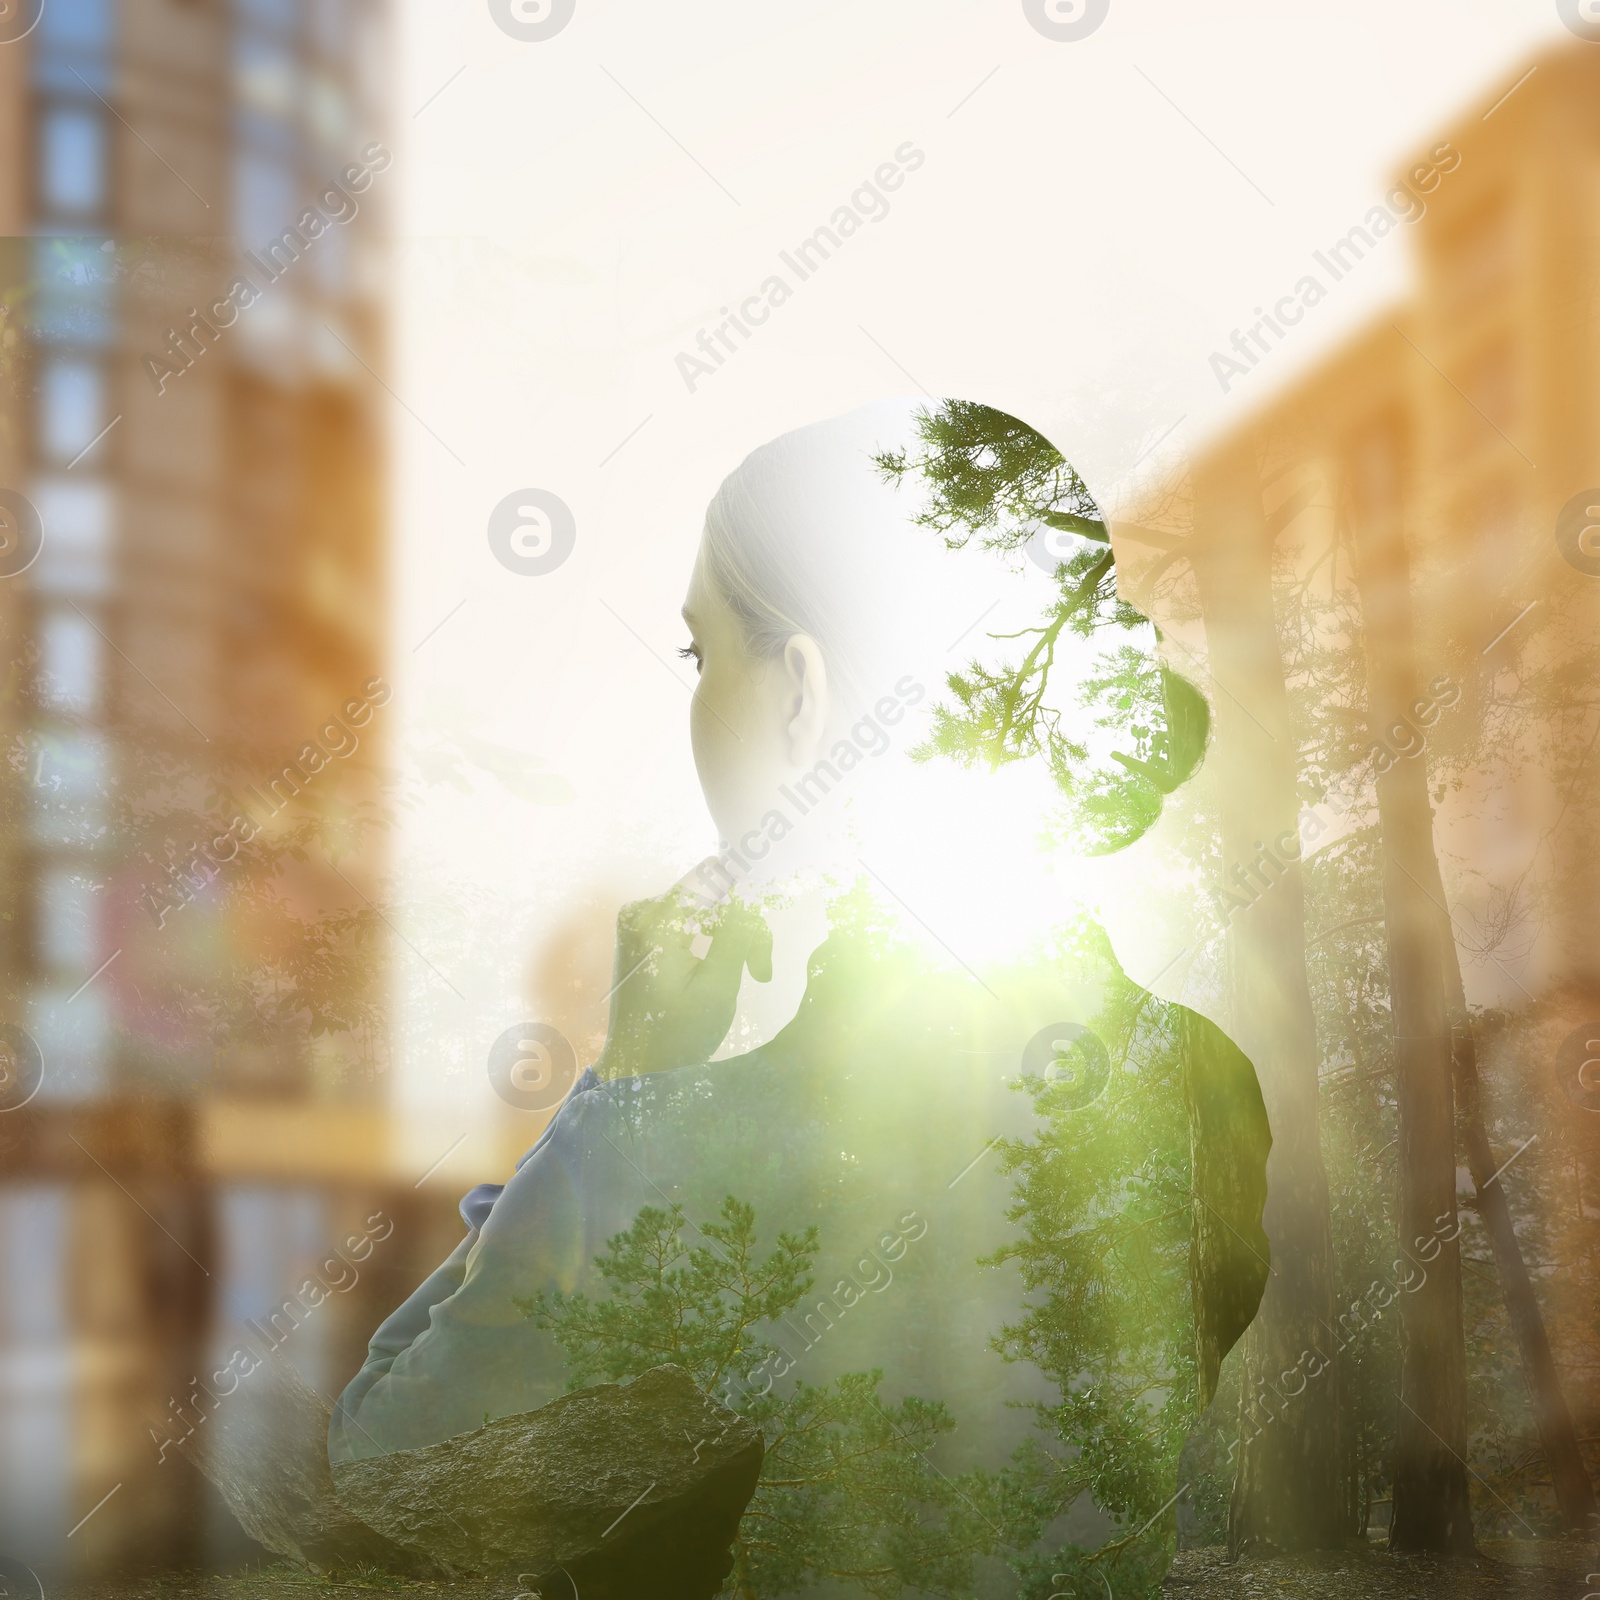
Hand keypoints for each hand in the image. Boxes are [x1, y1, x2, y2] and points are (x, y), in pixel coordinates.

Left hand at [593, 865, 771, 1079]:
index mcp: (655, 921)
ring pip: (704, 907)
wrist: (637, 1066)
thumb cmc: (678, 1034)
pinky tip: (727, 967)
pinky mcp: (643, 933)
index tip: (763, 937)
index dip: (746, 897)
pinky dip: (712, 939)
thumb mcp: (719, 985)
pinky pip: (689, 920)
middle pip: (709, 893)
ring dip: (731, 935)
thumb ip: (737, 931)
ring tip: (752, 973)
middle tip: (761, 970)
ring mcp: (638, 921)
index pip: (712, 877)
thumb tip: (749, 889)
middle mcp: (640, 911)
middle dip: (742, 926)